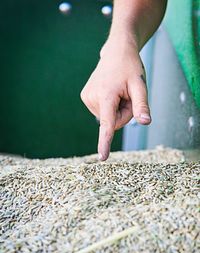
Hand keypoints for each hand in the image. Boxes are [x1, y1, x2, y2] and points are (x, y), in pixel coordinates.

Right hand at [80, 36, 150, 160]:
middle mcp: (93, 98)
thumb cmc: (129, 67)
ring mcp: (87, 98)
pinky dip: (110, 107)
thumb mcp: (140, 85)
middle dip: (123, 113)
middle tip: (126, 95)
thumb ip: (142, 105)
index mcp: (106, 95)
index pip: (107, 124)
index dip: (105, 142)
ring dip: (117, 109)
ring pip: (108, 118)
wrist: (115, 52)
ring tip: (118, 91)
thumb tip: (145, 122)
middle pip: (113, 122)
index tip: (102, 157)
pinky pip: (102, 113)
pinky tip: (111, 92)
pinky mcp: (86, 98)